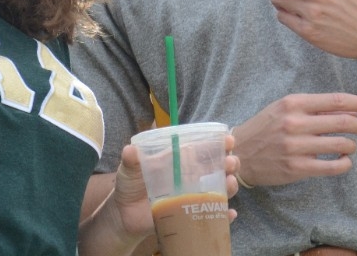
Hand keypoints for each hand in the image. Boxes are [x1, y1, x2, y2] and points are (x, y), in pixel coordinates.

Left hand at [112, 136, 239, 238]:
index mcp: (179, 160)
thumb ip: (131, 160)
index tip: (229, 140)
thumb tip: (130, 150)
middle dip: (229, 163)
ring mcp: (193, 196)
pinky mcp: (191, 215)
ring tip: (230, 183)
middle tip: (231, 163)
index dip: (218, 143)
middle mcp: (190, 177)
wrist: (125, 214)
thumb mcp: (129, 169)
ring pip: (219, 189)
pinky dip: (224, 215)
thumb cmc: (130, 185)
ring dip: (230, 185)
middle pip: (217, 168)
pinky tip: (230, 213)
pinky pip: (212, 215)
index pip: (202, 148)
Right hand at [231, 92, 356, 186]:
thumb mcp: (285, 109)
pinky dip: (344, 163)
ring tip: (351, 146)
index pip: (336, 101)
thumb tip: (349, 111)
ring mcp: (296, 146)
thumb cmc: (265, 127)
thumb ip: (314, 108)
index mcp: (294, 103)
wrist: (239, 152)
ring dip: (352, 145)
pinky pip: (332, 166)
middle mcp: (295, 123)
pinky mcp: (297, 168)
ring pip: (340, 144)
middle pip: (342, 122)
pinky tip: (343, 160)